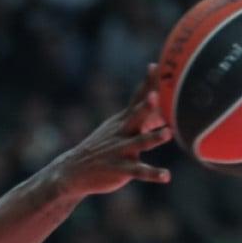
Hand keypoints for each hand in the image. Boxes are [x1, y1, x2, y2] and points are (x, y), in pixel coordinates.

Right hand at [45, 64, 172, 196]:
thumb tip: (158, 104)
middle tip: (155, 95)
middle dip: (146, 105)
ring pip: (140, 142)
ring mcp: (121, 151)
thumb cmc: (101, 148)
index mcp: (122, 121)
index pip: (136, 98)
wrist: (73, 170)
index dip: (146, 83)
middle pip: (135, 115)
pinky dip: (153, 174)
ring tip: (168, 133)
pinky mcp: (121, 169)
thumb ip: (136, 118)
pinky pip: (139, 171)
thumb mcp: (115, 129)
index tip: (155, 66)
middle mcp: (122, 133)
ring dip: (154, 137)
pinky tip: (166, 176)